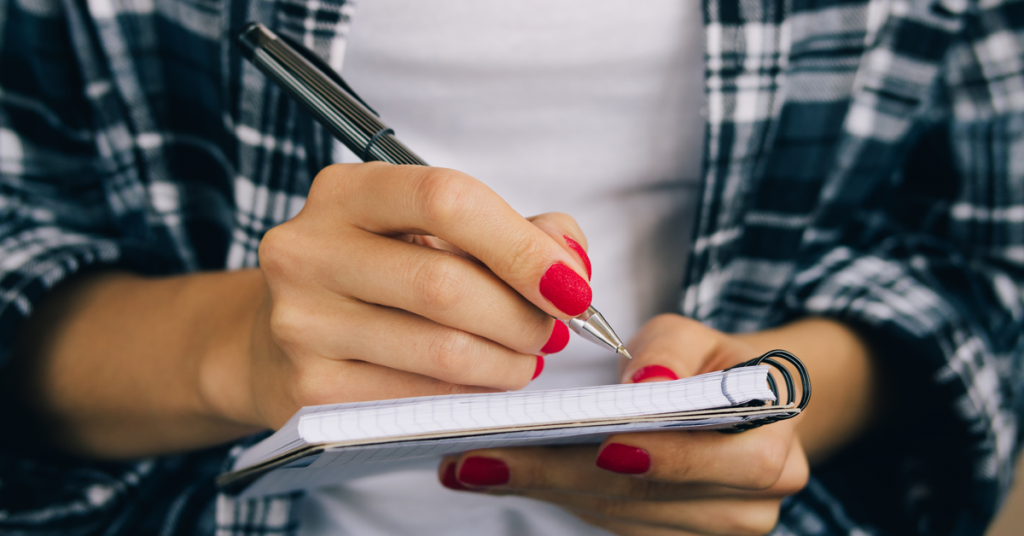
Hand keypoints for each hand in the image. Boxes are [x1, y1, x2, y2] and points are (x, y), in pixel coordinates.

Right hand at [205, 162, 593, 429]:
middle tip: (551, 331)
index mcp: (344, 192)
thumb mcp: (430, 232)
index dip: (522, 246)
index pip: (446, 199)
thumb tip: (569, 264)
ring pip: (442, 351)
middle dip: (522, 317)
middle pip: (446, 285)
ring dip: (507, 364)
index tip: (572, 287)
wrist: (276, 339)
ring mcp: (301, 324)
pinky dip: (470, 396)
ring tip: (522, 359)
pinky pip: (421, 400)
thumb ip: (510, 231)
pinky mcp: (310, 391)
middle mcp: (309, 251)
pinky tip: (479, 385)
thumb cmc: (375, 275)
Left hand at [436, 315, 808, 535]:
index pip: (728, 463)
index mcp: (774, 448)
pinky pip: (610, 526)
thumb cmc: (707, 365)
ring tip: (478, 465)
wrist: (728, 407)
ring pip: (622, 519)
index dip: (668, 458)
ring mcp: (711, 532)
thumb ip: (672, 350)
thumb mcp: (696, 336)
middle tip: (488, 458)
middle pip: (653, 499)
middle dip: (564, 476)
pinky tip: (504, 476)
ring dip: (546, 491)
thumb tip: (646, 385)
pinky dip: (556, 498)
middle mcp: (753, 504)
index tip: (604, 447)